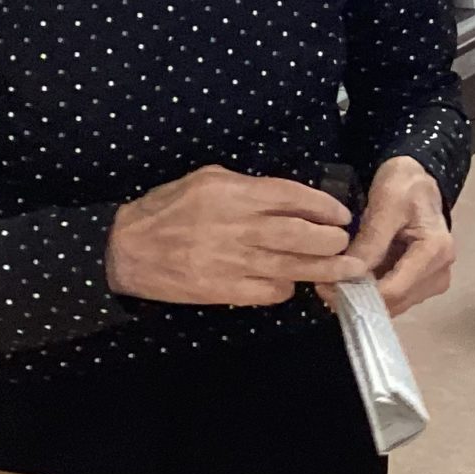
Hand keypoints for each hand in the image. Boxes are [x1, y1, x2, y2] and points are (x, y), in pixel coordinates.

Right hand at [106, 167, 366, 306]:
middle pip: (302, 235)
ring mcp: (233, 261)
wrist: (126, 249)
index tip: (341, 215)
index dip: (324, 207)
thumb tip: (288, 198)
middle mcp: (238, 226)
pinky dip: (287, 289)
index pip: (293, 197)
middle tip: (347, 243)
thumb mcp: (206, 180)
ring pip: (293, 267)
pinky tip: (291, 283)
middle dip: (333, 241)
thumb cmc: (167, 209)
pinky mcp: (225, 290)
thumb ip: (247, 187)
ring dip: (325, 269)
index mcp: (234, 192)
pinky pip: (271, 293)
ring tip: (347, 270)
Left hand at [340, 157, 454, 315]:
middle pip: (395, 301)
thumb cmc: (404, 186)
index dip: (360, 294)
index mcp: (436, 251)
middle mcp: (440, 272)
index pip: (396, 289)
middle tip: (325, 285)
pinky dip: (372, 293)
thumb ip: (370, 241)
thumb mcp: (385, 205)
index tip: (327, 286)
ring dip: (364, 298)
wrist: (419, 181)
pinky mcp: (424, 284)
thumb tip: (348, 274)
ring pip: (394, 305)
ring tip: (335, 282)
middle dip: (359, 298)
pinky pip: (395, 298)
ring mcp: (434, 281)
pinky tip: (352, 280)